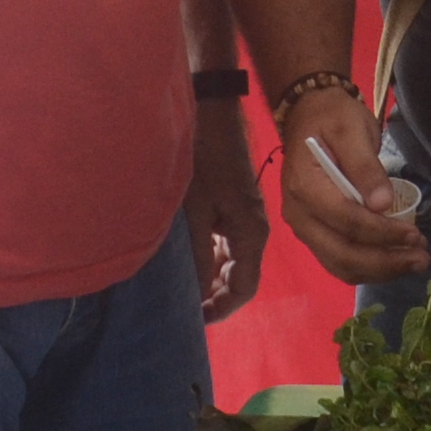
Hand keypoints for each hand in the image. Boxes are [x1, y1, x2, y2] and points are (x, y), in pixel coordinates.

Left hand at [189, 95, 268, 320]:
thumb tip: (198, 295)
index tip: (191, 321)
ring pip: (229, 262)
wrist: (212, 109)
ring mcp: (242, 217)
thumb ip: (199, 255)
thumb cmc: (202, 158)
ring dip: (208, 278)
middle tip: (179, 309)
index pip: (244, 288)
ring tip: (178, 289)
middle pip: (238, 278)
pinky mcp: (231, 206)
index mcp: (251, 233)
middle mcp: (252, 229)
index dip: (220, 310)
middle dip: (212, 298)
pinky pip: (223, 243)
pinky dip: (206, 257)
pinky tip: (183, 260)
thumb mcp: (196, 210)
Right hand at [274, 84, 429, 283]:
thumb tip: (383, 205)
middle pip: (342, 254)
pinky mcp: (314, 233)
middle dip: (385, 262)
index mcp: (305, 187)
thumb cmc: (332, 119)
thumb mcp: (352, 131)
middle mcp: (299, 215)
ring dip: (379, 270)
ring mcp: (304, 227)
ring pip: (340, 265)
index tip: (415, 234)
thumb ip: (366, 168)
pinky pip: (339, 260)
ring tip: (414, 263)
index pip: (347, 221)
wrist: (309, 115)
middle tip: (422, 259)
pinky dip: (368, 267)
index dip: (383, 233)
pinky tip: (394, 260)